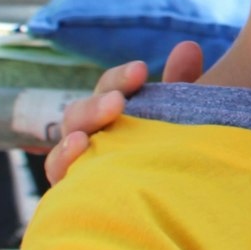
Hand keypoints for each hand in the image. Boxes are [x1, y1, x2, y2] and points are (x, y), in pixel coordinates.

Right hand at [39, 41, 205, 183]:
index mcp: (113, 112)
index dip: (120, 78)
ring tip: (82, 138)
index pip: (109, 88)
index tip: (141, 71)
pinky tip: (78, 160)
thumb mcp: (179, 118)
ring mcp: (79, 165)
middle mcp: (91, 135)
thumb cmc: (171, 153)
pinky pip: (62, 180)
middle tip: (117, 102)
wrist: (176, 202)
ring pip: (64, 148)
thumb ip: (180, 84)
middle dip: (96, 106)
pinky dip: (65, 165)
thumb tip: (188, 47)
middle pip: (80, 114)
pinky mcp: (75, 193)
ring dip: (71, 141)